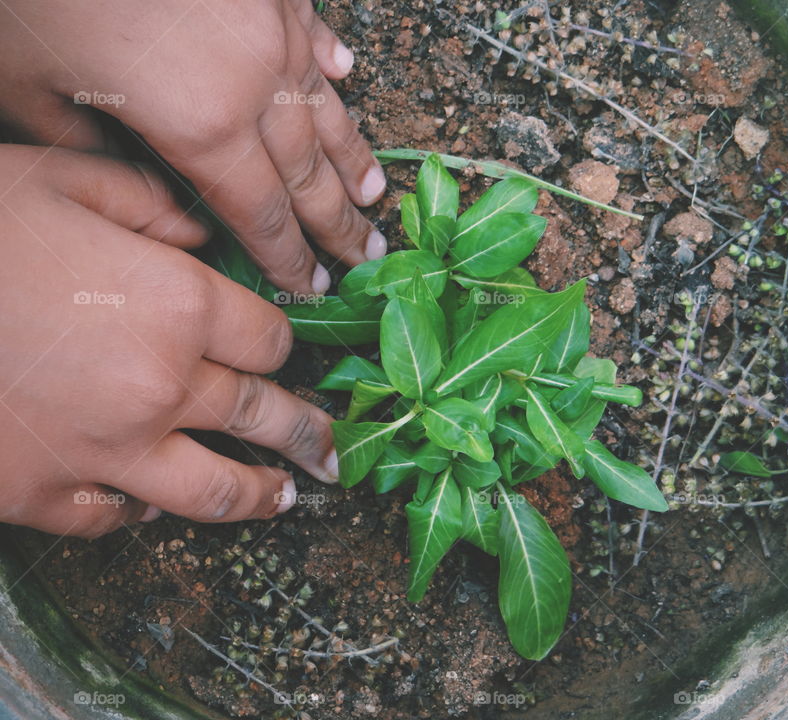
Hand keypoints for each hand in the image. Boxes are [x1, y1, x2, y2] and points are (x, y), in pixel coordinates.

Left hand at [0, 0, 386, 293]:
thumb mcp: (31, 97)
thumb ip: (98, 159)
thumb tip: (147, 188)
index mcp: (202, 125)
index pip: (262, 216)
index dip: (290, 259)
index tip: (313, 290)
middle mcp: (255, 82)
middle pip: (309, 172)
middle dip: (340, 223)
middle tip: (368, 255)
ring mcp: (270, 26)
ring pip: (325, 108)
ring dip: (351, 156)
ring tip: (372, 192)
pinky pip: (311, 32)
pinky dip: (329, 62)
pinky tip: (345, 76)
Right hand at [0, 145, 337, 537]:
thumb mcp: (62, 182)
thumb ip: (152, 207)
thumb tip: (204, 236)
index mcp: (177, 305)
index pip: (270, 337)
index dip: (287, 341)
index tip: (291, 348)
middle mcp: (162, 387)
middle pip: (263, 414)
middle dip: (307, 430)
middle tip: (335, 446)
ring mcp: (107, 451)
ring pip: (213, 489)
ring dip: (262, 494)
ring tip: (291, 497)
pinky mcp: (44, 496)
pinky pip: (117, 518)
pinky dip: (143, 512)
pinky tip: (156, 505)